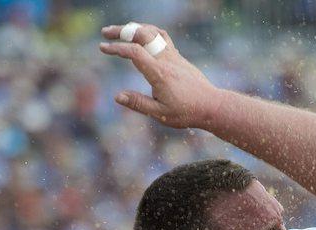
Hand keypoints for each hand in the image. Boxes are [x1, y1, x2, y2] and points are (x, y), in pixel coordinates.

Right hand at [99, 22, 223, 128]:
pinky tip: (141, 36)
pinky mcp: (179, 58)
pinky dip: (149, 31)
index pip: (134, 52)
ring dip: (135, 28)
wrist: (212, 106)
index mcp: (160, 74)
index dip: (116, 48)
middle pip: (142, 34)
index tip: (103, 48)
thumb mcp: (161, 114)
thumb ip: (138, 104)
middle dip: (121, 30)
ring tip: (121, 31)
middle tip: (105, 33)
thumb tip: (117, 96)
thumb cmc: (188, 113)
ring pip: (153, 31)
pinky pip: (162, 37)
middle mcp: (167, 60)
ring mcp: (174, 57)